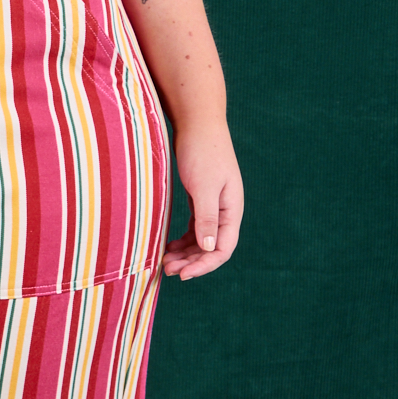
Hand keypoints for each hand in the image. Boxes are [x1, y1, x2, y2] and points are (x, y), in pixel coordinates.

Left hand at [162, 120, 242, 280]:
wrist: (198, 123)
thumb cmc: (202, 152)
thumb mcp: (204, 186)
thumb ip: (207, 217)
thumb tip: (209, 249)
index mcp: (232, 210)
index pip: (222, 249)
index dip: (204, 265)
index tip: (183, 274)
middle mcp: (226, 211)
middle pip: (211, 248)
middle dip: (191, 262)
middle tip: (167, 270)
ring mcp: (214, 205)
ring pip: (202, 240)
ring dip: (186, 253)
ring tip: (165, 262)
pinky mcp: (201, 198)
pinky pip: (195, 227)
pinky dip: (184, 240)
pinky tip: (169, 246)